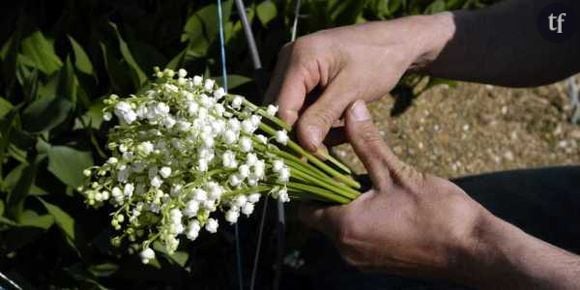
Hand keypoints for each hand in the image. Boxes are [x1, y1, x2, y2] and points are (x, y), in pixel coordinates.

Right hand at [266, 14, 453, 151]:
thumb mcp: (351, 90)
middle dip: (302, 134)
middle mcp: (288, 62)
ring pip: (292, 113)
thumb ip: (324, 116)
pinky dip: (319, 122)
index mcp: (298, 59)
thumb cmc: (378, 60)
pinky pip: (302, 108)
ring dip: (314, 130)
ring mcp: (295, 70)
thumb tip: (305, 145)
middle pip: (281, 111)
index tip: (312, 158)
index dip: (291, 136)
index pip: (281, 107)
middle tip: (328, 153)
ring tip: (344, 133)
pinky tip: (341, 125)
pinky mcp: (304, 80)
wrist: (395, 43)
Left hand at [299, 100, 488, 278]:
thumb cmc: (435, 212)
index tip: (316, 163)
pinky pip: (357, 238)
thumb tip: (351, 108)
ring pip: (340, 228)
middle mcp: (347, 250)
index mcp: (344, 228)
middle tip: (341, 165)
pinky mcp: (379, 263)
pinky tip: (379, 200)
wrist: (473, 250)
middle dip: (328, 192)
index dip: (307, 185)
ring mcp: (363, 260)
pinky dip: (360, 219)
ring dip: (346, 205)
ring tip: (362, 179)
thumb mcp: (396, 172)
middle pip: (321, 217)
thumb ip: (366, 142)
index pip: (305, 208)